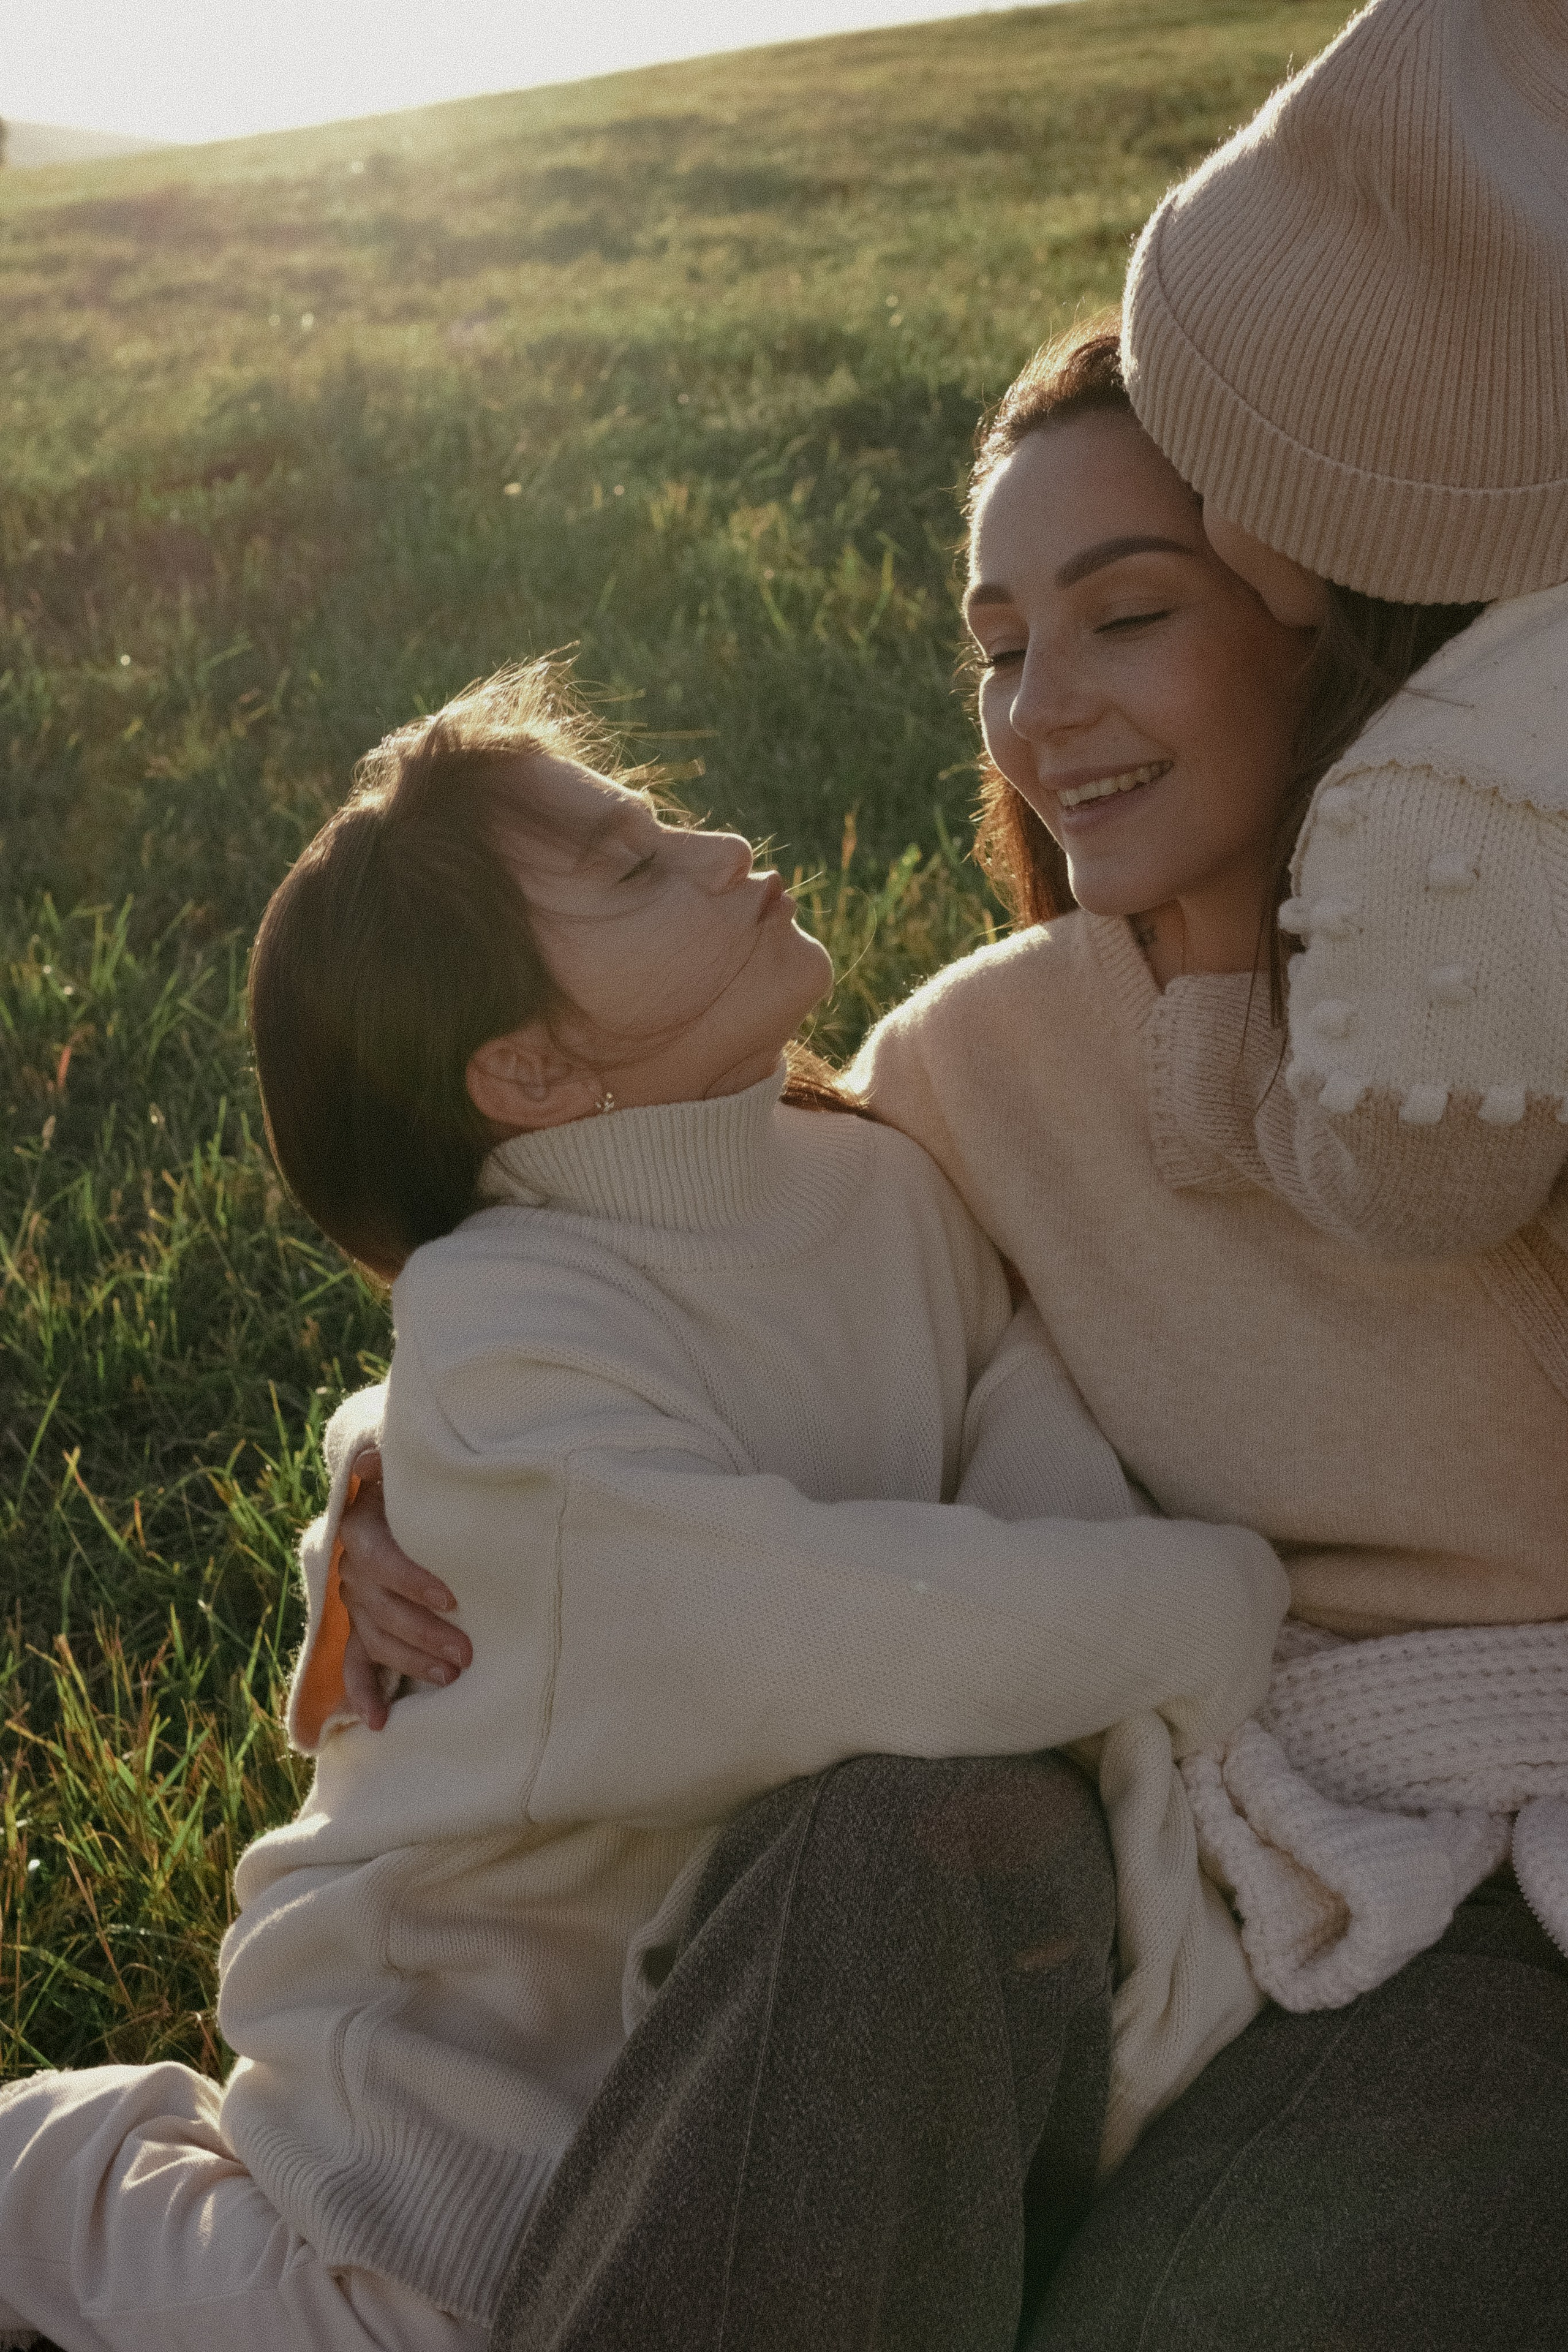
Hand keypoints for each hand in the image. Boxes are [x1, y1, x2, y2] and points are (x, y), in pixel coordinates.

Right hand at [338, 1449, 472, 1729]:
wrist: (398, 1494)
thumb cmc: (422, 1483)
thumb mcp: (414, 1467)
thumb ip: (400, 1462)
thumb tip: (380, 1452)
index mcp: (361, 1524)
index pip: (377, 1555)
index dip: (410, 1579)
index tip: (452, 1598)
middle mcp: (350, 1566)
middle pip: (377, 1605)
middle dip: (423, 1632)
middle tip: (467, 1652)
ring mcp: (353, 1601)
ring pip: (373, 1636)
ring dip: (408, 1660)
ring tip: (451, 1676)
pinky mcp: (358, 1628)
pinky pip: (352, 1665)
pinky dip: (362, 1693)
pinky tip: (377, 1721)